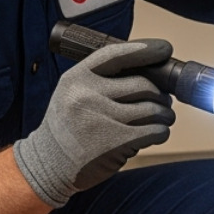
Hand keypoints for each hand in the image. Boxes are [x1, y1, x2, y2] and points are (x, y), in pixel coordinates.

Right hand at [13, 40, 174, 207]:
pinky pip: (154, 131)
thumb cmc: (69, 127)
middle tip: (163, 101)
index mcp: (77, 78)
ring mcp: (100, 119)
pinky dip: (161, 132)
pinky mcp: (115, 143)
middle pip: (144, 85)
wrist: (49, 164)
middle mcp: (86, 95)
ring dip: (164, 115)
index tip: (165, 49)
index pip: (116, 55)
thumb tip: (152, 72)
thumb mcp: (73, 93)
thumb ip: (103, 80)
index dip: (145, 50)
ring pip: (153, 109)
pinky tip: (155, 134)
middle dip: (161, 94)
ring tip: (161, 119)